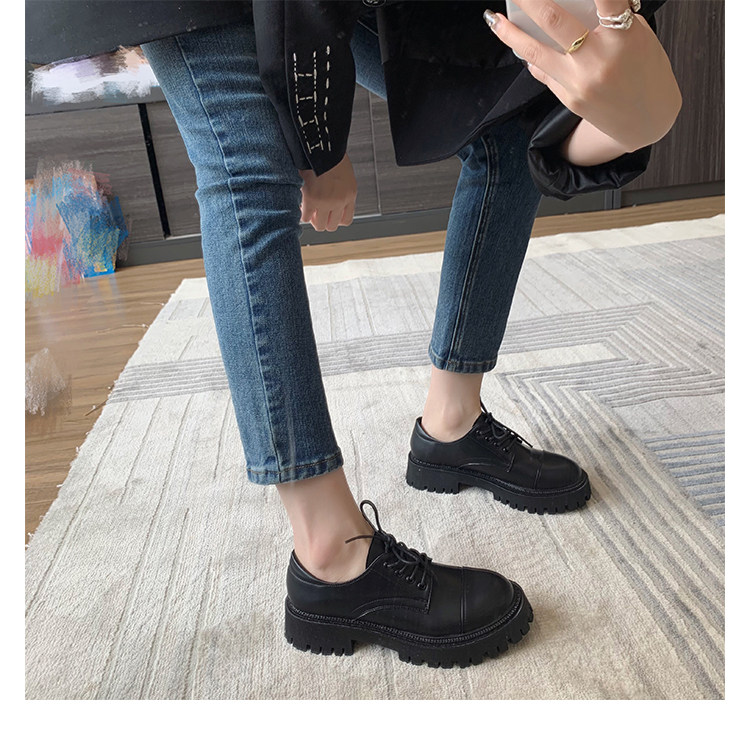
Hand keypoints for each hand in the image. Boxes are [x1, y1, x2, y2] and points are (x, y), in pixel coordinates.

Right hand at [298, 154, 357, 231]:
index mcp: (350, 194)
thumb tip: (330, 195)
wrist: (322, 145)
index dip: (335, 220)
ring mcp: (326, 202)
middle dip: (323, 221)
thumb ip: (341, 188)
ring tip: (308, 209)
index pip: (346, 220)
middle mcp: (340, 201)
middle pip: (332, 226)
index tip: (328, 215)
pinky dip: (302, 214)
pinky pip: (305, 217)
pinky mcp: (312, 199)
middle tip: (315, 213)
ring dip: (312, 219)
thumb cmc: (331, 154)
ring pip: (319, 225)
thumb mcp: (344, 173)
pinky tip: (300, 205)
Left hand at [487, 1, 681, 152]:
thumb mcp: (638, 36)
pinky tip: (518, 44)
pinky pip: (542, 71)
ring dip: (509, 33)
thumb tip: (575, 3)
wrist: (646, 121)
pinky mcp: (568, 98)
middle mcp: (597, 60)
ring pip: (534, 52)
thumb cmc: (646, 71)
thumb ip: (610, 18)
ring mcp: (579, 82)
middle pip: (553, 21)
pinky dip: (530, 56)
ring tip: (492, 19)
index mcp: (623, 37)